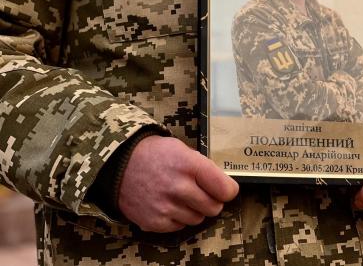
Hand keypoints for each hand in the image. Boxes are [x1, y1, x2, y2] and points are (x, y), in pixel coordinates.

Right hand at [118, 136, 238, 232]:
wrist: (120, 165)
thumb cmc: (155, 154)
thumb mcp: (182, 149)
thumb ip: (203, 167)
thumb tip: (223, 185)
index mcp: (189, 165)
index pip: (225, 189)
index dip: (229, 190)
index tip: (225, 189)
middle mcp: (179, 188)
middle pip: (214, 207)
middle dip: (212, 200)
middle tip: (202, 192)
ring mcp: (166, 207)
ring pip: (198, 219)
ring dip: (195, 210)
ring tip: (182, 196)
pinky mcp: (155, 222)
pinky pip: (180, 226)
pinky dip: (178, 218)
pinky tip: (169, 204)